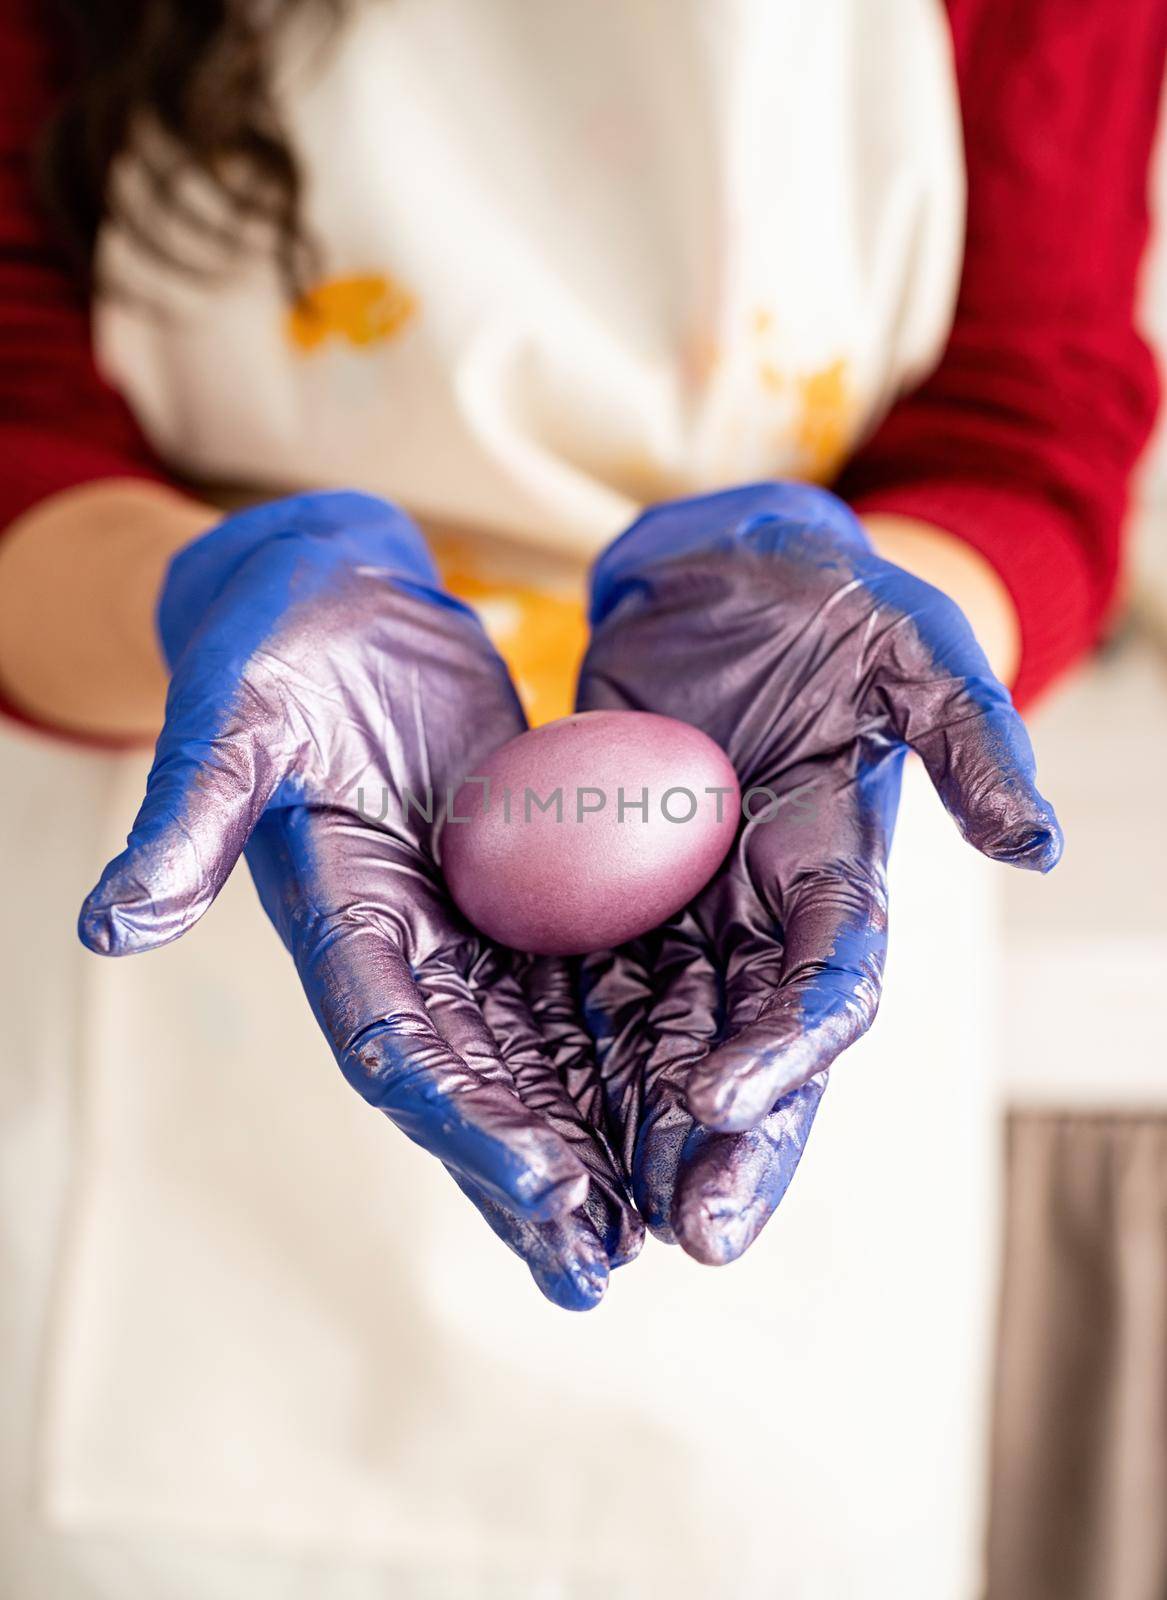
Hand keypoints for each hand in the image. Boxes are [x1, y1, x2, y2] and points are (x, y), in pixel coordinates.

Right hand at [79, 492, 641, 1307]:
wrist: (344, 606)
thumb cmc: (280, 645)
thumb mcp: (239, 714)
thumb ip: (193, 812)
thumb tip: (108, 924)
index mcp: (337, 921)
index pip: (399, 1046)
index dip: (467, 1122)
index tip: (543, 1192)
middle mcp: (405, 951)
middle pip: (475, 1083)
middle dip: (532, 1176)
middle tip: (598, 1269)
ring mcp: (469, 932)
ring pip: (538, 1058)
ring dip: (585, 1145)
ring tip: (644, 1231)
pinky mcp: (528, 896)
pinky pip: (585, 985)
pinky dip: (625, 1055)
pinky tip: (679, 1113)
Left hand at [576, 482, 1060, 1263]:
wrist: (711, 566)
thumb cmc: (816, 592)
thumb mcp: (903, 640)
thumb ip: (968, 734)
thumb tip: (1038, 846)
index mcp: (837, 865)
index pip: (828, 982)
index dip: (788, 1045)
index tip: (725, 1102)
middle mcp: (762, 912)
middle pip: (752, 1047)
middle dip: (726, 1140)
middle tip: (687, 1232)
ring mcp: (682, 909)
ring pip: (665, 1044)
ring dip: (644, 1131)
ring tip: (608, 1217)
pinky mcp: (606, 890)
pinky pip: (584, 986)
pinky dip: (570, 1060)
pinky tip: (539, 1127)